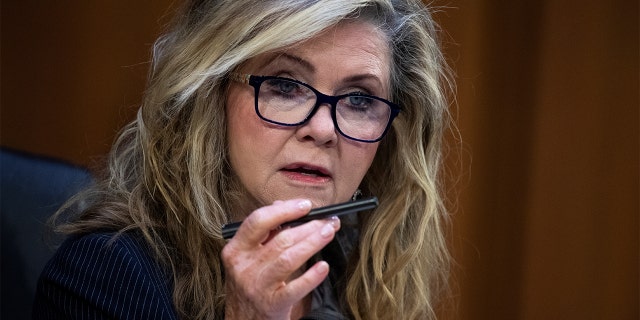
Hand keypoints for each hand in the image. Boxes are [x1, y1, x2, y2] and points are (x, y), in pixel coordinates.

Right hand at [221, 199, 340, 319]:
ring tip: (329, 233)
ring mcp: (258, 286)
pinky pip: (296, 288)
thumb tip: (281, 206)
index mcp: (236, 250)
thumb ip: (263, 232)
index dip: (284, 210)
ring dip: (313, 243)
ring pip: (289, 258)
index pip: (258, 221)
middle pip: (280, 238)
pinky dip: (312, 276)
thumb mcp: (247, 258)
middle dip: (309, 226)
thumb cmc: (249, 285)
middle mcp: (244, 267)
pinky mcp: (273, 304)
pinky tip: (323, 267)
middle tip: (327, 220)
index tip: (306, 205)